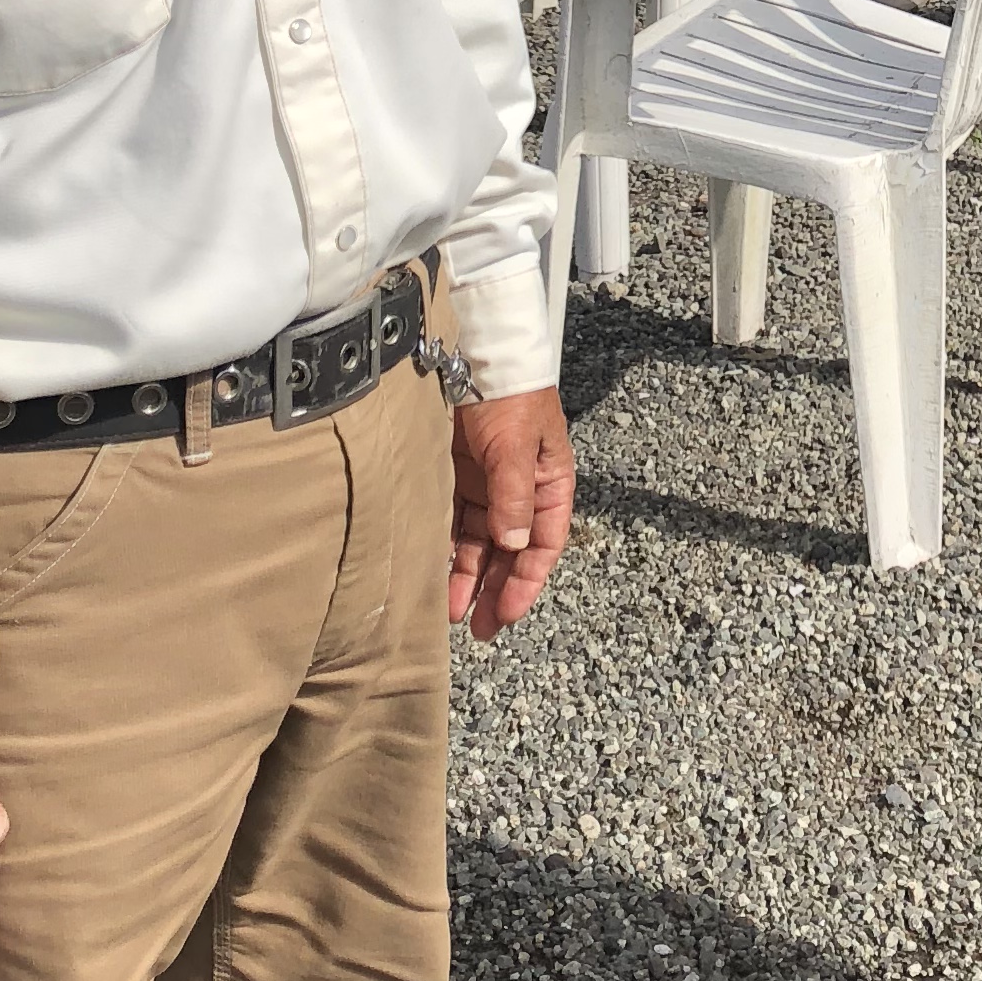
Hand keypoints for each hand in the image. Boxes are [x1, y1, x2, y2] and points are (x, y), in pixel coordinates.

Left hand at [449, 384, 576, 639]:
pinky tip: (432, 573)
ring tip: (448, 611)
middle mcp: (519, 492)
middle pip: (509, 552)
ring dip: (467, 577)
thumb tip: (514, 545)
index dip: (527, 582)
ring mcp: (486, 487)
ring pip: (479, 544)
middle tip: (477, 629)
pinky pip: (451, 524)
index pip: (543, 544)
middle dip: (495, 590)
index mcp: (549, 484)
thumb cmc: (508, 395)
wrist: (473, 351)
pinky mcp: (455, 479)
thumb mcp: (514, 444)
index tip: (506, 614)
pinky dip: (445, 550)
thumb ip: (513, 495)